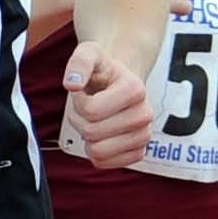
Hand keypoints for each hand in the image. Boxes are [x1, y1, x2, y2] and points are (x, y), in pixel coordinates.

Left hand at [62, 40, 153, 169]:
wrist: (118, 80)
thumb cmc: (101, 69)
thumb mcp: (88, 54)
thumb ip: (78, 63)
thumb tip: (72, 84)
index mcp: (136, 90)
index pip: (91, 111)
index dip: (78, 103)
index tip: (84, 92)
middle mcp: (146, 114)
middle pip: (92, 133)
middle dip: (80, 120)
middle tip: (86, 107)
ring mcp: (144, 135)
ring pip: (98, 151)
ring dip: (86, 137)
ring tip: (94, 120)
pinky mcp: (138, 152)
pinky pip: (105, 164)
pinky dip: (95, 152)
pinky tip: (100, 135)